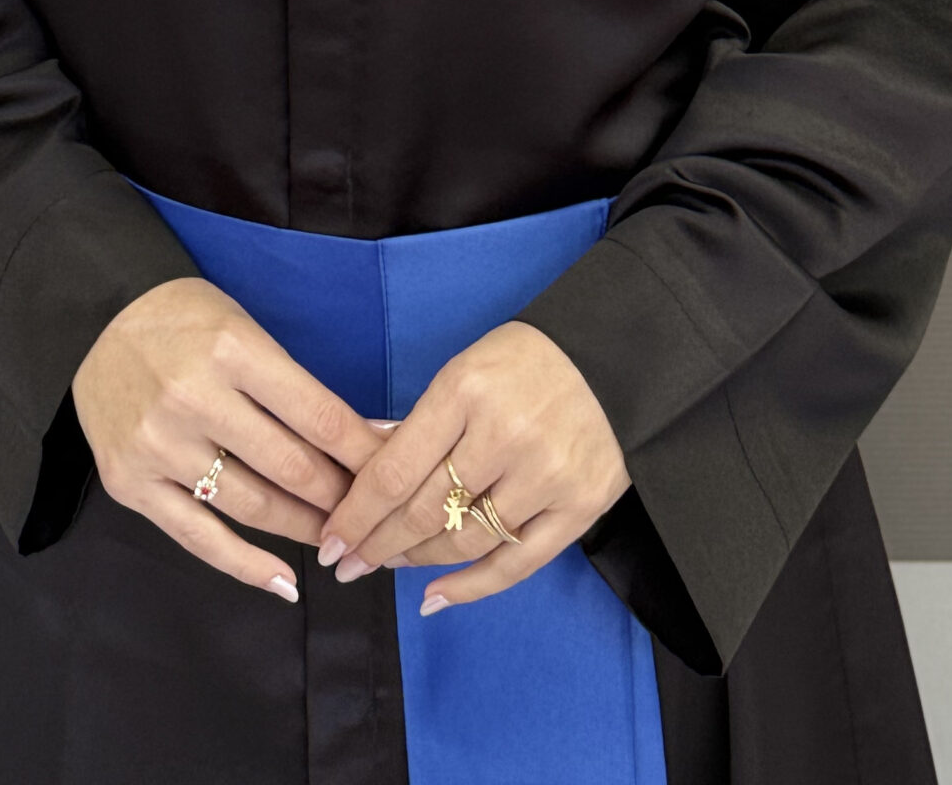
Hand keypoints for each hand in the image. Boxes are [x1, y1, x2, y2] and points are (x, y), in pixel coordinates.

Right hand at [72, 277, 384, 602]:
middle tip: (374, 514)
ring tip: (338, 539)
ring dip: (304, 528)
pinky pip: (198, 538)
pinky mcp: (131, 483)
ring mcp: (159, 446)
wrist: (95, 322)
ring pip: (252, 506)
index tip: (395, 473)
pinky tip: (285, 582)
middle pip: (290, 466)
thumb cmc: (185, 320)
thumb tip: (370, 436)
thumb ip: (296, 387)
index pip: (317, 415)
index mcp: (232, 351)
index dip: (363, 452)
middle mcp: (194, 399)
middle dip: (341, 496)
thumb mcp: (246, 330)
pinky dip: (246, 566)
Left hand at [313, 322, 629, 614]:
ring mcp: (544, 476)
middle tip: (348, 564)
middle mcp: (503, 436)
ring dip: (417, 561)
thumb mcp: (465, 369)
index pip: (395, 470)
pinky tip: (435, 596)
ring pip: (463, 541)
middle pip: (423, 511)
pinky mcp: (578, 507)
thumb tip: (363, 458)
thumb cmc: (529, 359)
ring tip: (389, 566)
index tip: (331, 539)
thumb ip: (419, 421)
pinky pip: (515, 564)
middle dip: (376, 544)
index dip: (356, 514)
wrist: (620, 354)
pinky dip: (470, 588)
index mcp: (465, 390)